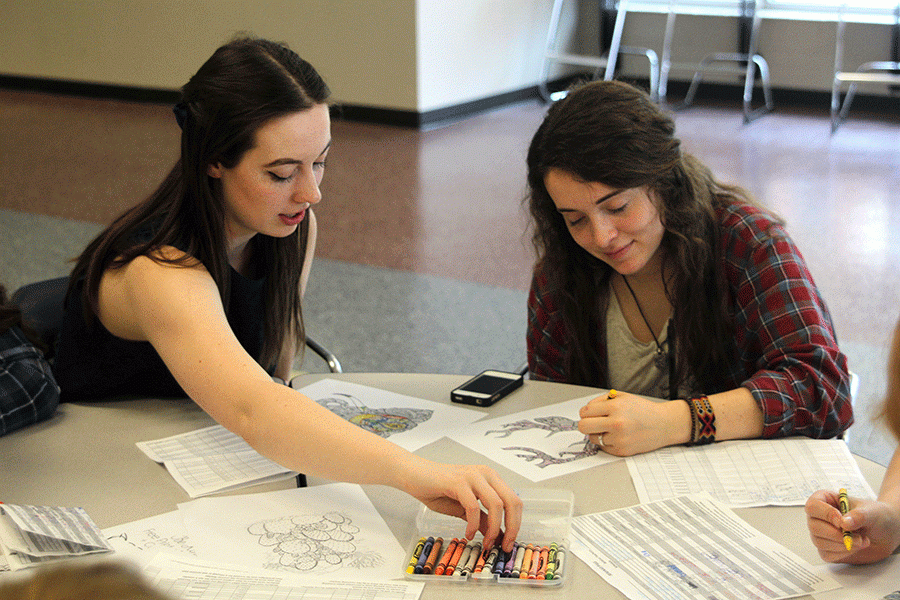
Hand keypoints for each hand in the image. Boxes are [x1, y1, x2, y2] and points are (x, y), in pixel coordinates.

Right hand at [399, 457, 521, 552]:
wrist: (413, 476)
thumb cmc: (437, 490)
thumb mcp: (465, 509)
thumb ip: (483, 519)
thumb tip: (498, 537)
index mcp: (491, 478)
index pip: (514, 501)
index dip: (516, 524)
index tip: (508, 543)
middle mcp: (486, 474)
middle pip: (511, 501)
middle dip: (511, 527)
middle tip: (503, 546)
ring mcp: (473, 476)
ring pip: (497, 504)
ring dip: (494, 529)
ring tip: (486, 543)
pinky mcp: (458, 481)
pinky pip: (474, 507)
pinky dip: (474, 524)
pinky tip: (468, 534)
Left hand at [578, 390, 687, 455]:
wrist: (663, 425)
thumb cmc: (643, 410)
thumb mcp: (622, 397)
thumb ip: (601, 401)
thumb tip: (584, 412)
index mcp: (615, 407)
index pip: (585, 412)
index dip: (586, 412)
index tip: (591, 413)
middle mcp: (617, 424)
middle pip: (583, 427)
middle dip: (586, 423)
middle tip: (593, 422)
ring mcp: (619, 439)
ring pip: (592, 438)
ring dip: (597, 433)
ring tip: (610, 428)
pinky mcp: (621, 451)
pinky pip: (603, 447)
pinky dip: (607, 442)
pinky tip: (618, 436)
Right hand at [805, 489, 899, 563]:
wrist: (885, 533)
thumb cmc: (876, 516)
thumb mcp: (872, 512)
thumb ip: (859, 516)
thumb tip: (844, 523)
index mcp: (825, 500)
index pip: (813, 506)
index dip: (825, 514)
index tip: (842, 522)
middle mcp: (820, 517)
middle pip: (814, 526)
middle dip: (837, 534)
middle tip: (857, 537)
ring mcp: (821, 533)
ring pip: (819, 542)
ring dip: (843, 545)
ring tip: (861, 541)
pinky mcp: (827, 549)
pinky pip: (826, 554)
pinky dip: (842, 553)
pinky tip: (854, 547)